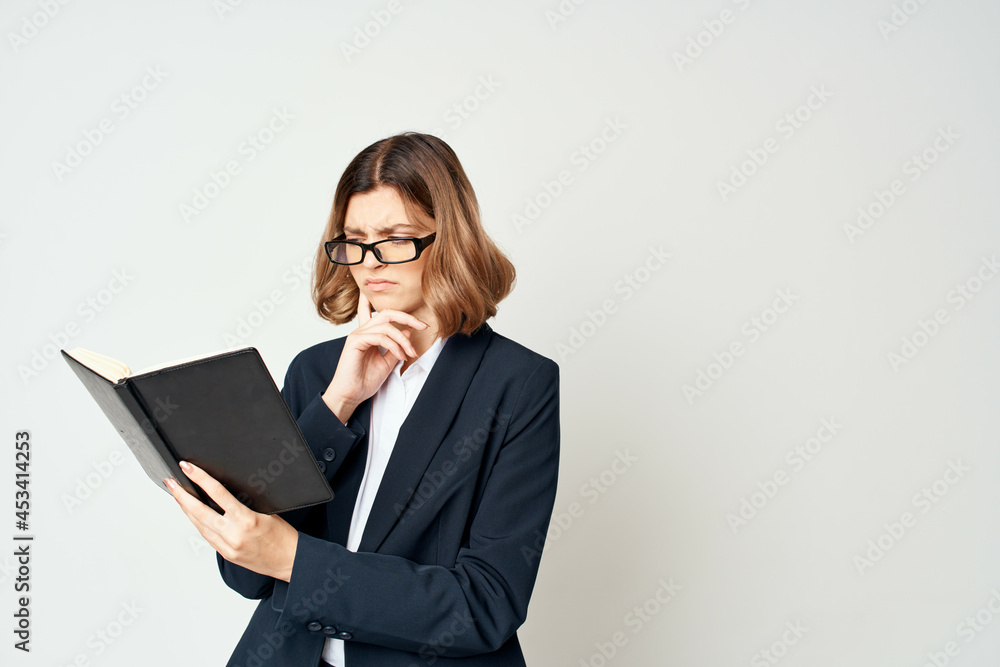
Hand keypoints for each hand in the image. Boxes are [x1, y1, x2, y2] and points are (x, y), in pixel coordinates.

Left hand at [165, 461, 297, 581]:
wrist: (290, 561)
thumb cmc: (283, 536)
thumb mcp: (267, 512)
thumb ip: (244, 504)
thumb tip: (223, 493)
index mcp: (246, 519)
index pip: (217, 493)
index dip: (200, 478)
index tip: (188, 468)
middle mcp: (233, 534)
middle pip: (198, 511)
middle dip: (181, 495)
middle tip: (171, 482)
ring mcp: (227, 546)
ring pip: (199, 525)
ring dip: (186, 509)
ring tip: (178, 496)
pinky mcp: (226, 554)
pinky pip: (207, 536)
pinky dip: (198, 523)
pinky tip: (193, 515)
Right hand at [322, 291, 427, 417]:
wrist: (351, 395)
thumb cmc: (365, 381)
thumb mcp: (388, 363)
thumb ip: (396, 347)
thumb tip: (409, 331)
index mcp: (370, 334)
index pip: (381, 315)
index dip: (402, 313)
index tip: (421, 323)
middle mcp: (363, 331)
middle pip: (387, 314)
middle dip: (408, 318)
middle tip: (423, 326)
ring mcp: (358, 335)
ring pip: (387, 326)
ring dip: (403, 340)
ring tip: (411, 353)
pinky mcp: (355, 341)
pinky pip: (380, 337)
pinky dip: (394, 346)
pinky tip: (401, 356)